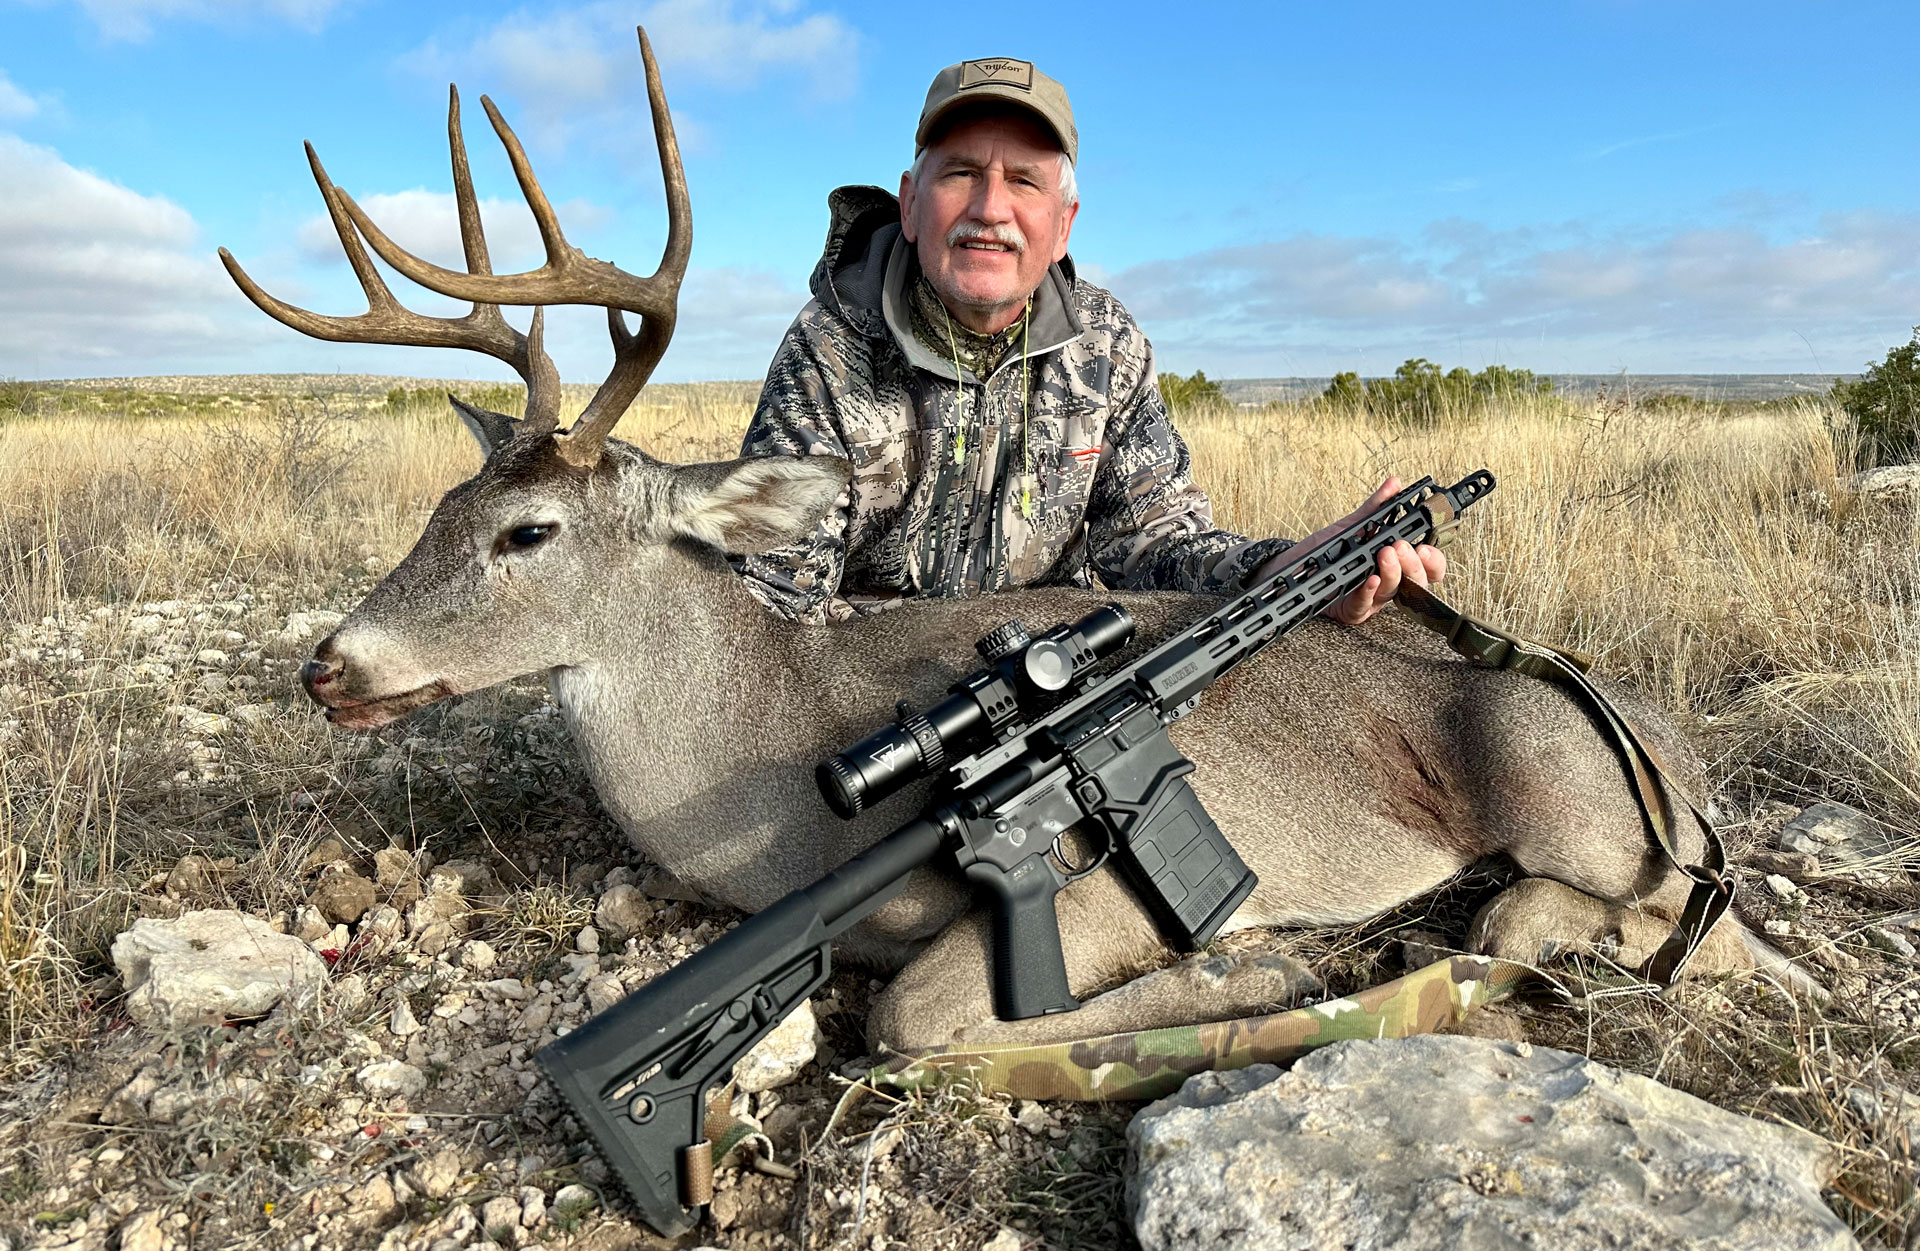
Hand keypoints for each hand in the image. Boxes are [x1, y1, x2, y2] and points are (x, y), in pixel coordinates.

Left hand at [1249, 476, 1446, 625]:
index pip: (1427, 566)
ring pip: (1393, 592)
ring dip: (1392, 573)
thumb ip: (1376, 508)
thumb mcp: (1352, 527)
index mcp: (1396, 563)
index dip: (1432, 559)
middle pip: (1416, 581)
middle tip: (1401, 547)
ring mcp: (1372, 598)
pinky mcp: (1352, 610)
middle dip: (1412, 563)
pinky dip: (1369, 591)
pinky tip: (1369, 578)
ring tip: (1385, 555)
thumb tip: (1394, 484)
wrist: (1291, 567)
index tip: (1424, 546)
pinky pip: (1365, 605)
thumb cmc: (1326, 551)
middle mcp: (1388, 582)